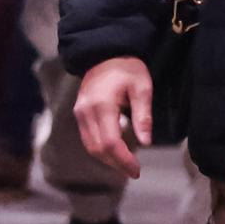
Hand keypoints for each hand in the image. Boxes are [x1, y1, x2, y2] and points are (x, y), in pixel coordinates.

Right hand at [74, 56, 152, 179]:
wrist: (103, 52)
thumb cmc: (127, 68)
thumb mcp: (142, 87)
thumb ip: (143, 115)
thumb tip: (145, 143)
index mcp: (102, 105)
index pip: (111, 142)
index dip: (123, 159)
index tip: (137, 170)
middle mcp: (86, 112)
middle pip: (98, 148)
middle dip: (116, 164)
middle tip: (134, 172)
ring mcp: (80, 113)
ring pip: (90, 146)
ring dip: (107, 159)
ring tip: (126, 166)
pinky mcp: (79, 113)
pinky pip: (88, 138)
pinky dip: (101, 149)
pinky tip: (115, 153)